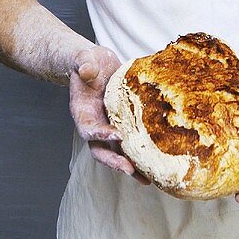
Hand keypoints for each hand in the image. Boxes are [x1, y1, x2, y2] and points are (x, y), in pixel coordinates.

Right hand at [68, 46, 150, 183]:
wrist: (95, 65)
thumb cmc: (88, 62)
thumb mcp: (85, 59)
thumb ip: (84, 64)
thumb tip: (87, 70)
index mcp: (82, 112)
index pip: (88, 128)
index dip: (100, 134)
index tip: (117, 135)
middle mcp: (94, 125)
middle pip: (101, 149)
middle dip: (114, 161)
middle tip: (129, 169)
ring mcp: (108, 127)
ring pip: (117, 152)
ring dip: (130, 166)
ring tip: (147, 179)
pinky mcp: (123, 125)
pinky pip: (131, 142)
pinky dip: (140, 154)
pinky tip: (155, 165)